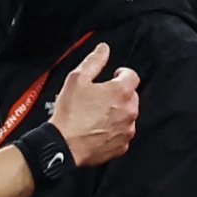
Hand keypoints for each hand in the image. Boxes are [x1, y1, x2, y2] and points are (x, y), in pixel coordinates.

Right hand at [49, 43, 139, 166]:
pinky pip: (122, 133)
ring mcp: (127, 130)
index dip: (122, 74)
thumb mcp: (77, 78)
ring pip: (127, 114)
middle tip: (99, 96)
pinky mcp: (122, 146)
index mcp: (121, 91)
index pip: (132, 75)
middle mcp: (129, 111)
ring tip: (96, 114)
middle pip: (131, 95)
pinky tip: (98, 128)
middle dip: (118, 93)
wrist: (63, 144)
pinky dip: (114, 130)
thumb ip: (94, 60)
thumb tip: (103, 49)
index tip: (113, 76)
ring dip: (117, 112)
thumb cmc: (70, 114)